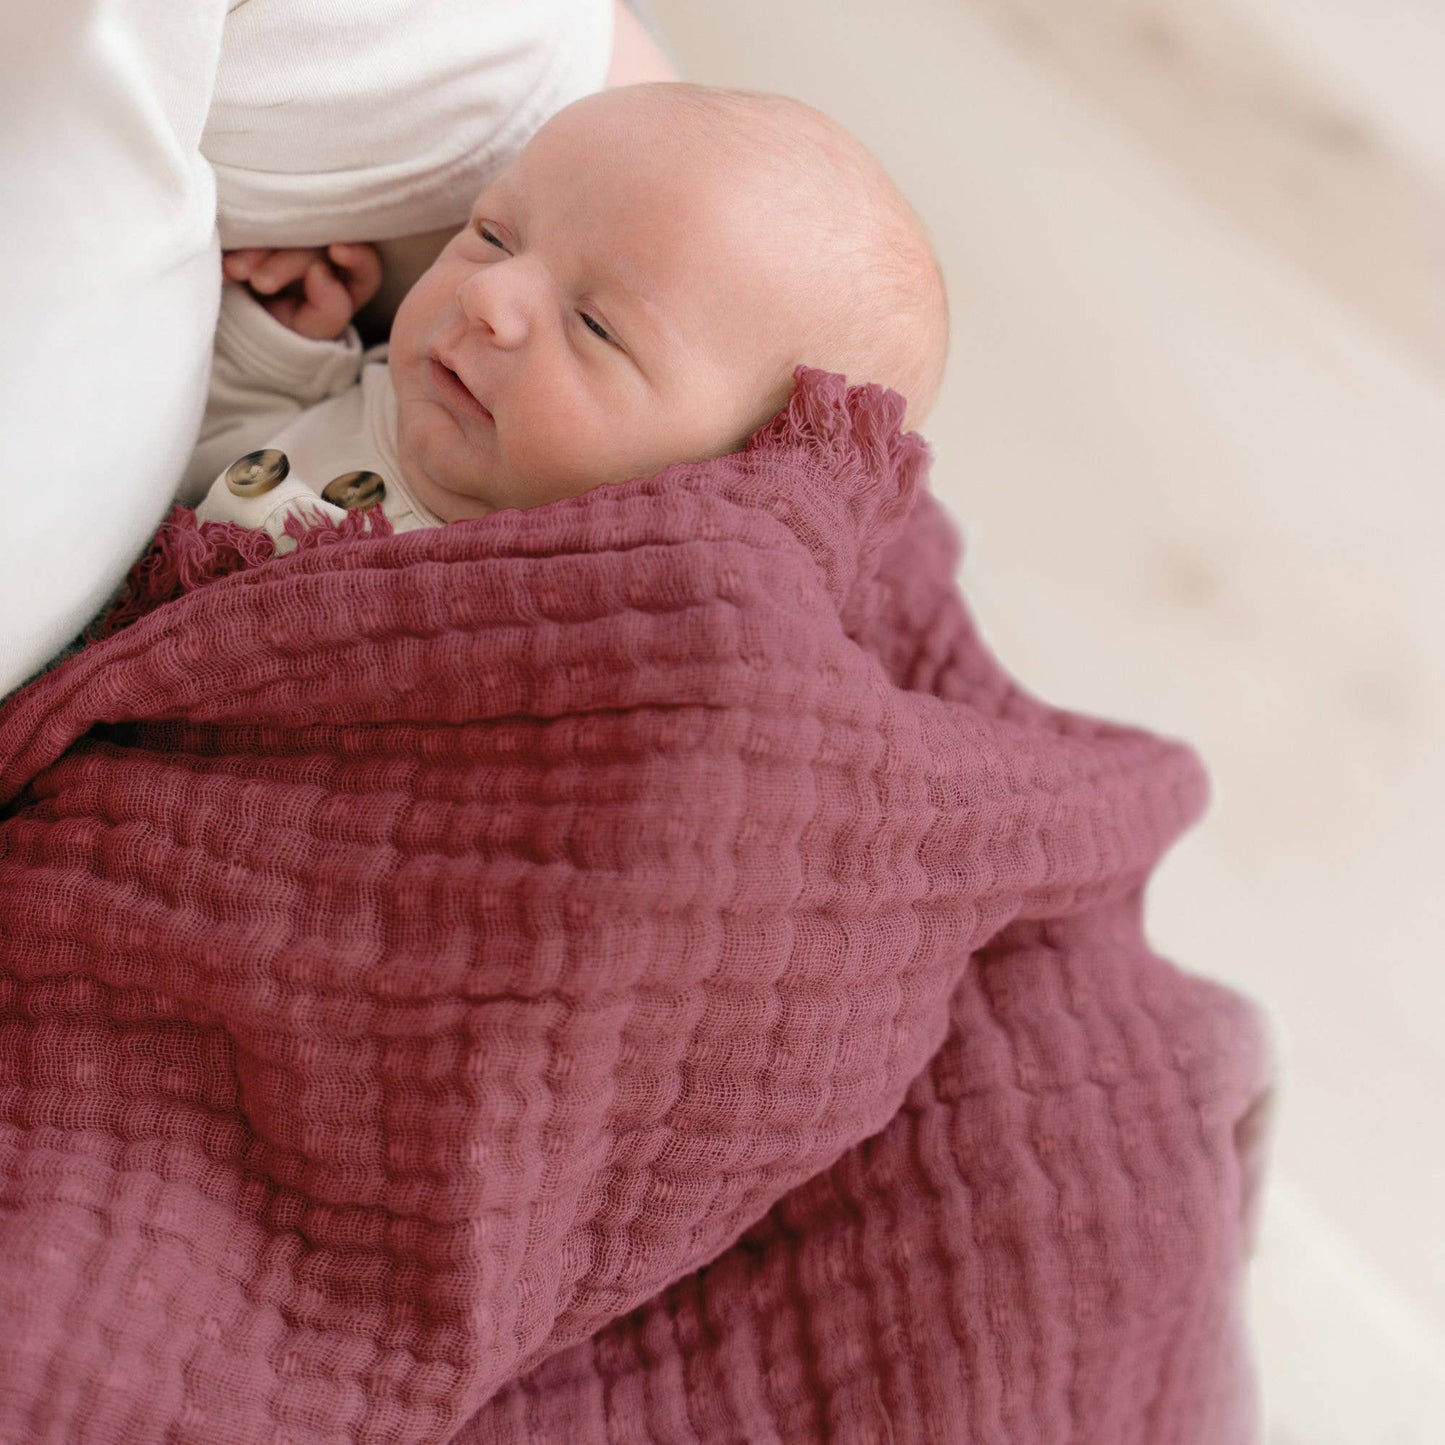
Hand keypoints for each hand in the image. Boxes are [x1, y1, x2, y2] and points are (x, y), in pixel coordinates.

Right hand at [222, 244, 382, 340]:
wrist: (239, 329)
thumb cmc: (283, 334)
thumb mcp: (309, 332)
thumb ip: (329, 312)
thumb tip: (322, 270)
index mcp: (346, 281)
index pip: (366, 266)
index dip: (357, 255)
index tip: (338, 251)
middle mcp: (323, 254)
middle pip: (316, 245)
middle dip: (287, 262)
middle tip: (261, 283)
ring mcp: (289, 239)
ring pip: (281, 230)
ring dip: (256, 248)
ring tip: (235, 271)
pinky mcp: (258, 231)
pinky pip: (249, 224)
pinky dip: (235, 242)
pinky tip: (225, 264)